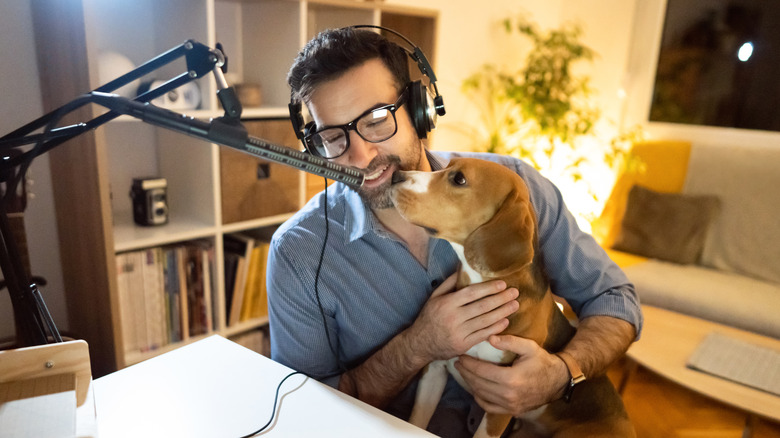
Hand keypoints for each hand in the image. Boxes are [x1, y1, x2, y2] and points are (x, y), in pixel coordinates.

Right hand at [407, 273, 519, 362]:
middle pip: (482, 306)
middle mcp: (453, 317)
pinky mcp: (463, 345)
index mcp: (447, 303)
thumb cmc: (429, 317)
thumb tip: (463, 268)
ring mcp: (459, 332)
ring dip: (503, 312)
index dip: (489, 288)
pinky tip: (505, 321)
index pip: (472, 293)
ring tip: (514, 305)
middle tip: (515, 293)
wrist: (420, 344)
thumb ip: (449, 283)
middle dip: (501, 299)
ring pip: (485, 321)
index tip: (502, 284)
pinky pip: (483, 335)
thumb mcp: (434, 297)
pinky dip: (496, 328)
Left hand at [453, 335, 568, 415]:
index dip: (469, 363)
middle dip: (466, 373)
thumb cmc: (542, 361)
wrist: (558, 381)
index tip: (461, 356)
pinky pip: (489, 407)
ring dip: (470, 384)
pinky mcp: (512, 411)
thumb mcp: (529, 347)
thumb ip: (509, 341)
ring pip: (481, 395)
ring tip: (464, 373)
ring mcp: (510, 405)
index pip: (481, 371)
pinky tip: (475, 388)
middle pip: (478, 384)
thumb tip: (490, 338)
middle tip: (458, 363)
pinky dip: (479, 398)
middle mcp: (508, 395)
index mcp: (511, 378)